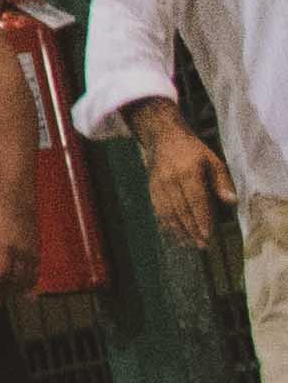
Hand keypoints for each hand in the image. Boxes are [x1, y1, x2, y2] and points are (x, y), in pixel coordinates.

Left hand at [0, 195, 39, 309]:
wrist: (19, 209)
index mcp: (5, 248)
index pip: (2, 274)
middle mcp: (21, 253)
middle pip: (15, 281)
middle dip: (5, 293)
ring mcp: (32, 254)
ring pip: (27, 280)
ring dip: (17, 292)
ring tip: (6, 297)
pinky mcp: (38, 255)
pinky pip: (35, 275)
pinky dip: (28, 285)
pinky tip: (21, 291)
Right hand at [139, 110, 231, 254]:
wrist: (162, 137)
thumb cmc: (192, 150)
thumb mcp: (213, 160)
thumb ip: (222, 181)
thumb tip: (232, 201)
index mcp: (188, 173)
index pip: (196, 200)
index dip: (201, 219)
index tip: (208, 235)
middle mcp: (171, 181)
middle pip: (181, 210)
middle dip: (191, 230)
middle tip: (202, 245)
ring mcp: (158, 185)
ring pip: (168, 212)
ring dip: (178, 231)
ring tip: (189, 244)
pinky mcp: (151, 189)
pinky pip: (158, 210)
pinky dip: (165, 224)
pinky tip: (173, 234)